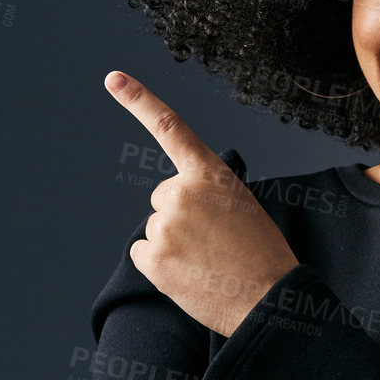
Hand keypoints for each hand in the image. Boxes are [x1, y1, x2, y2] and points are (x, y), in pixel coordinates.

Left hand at [104, 70, 300, 336]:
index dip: (138, 100)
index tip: (113, 79)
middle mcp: (182, 192)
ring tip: (208, 261)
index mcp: (210, 174)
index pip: (169, 127)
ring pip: (156, 227)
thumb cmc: (261, 255)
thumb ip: (207, 192)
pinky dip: (159, 265)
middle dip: (181, 216)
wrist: (267, 299)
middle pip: (164, 197)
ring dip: (174, 243)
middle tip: (214, 241)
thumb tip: (173, 205)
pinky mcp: (151, 257)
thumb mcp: (242, 205)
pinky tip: (188, 274)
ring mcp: (164, 224)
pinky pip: (143, 252)